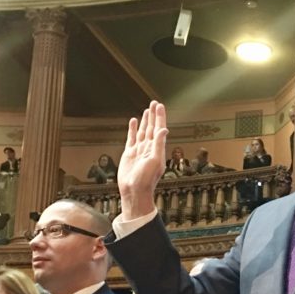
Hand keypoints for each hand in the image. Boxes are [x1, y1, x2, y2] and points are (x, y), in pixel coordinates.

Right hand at [117, 100, 167, 219]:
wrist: (134, 191)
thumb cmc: (146, 179)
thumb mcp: (155, 161)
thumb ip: (159, 145)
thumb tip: (164, 129)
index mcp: (157, 149)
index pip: (159, 129)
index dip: (160, 117)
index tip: (160, 106)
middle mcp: (149, 148)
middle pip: (152, 128)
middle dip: (154, 116)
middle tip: (155, 103)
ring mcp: (139, 150)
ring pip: (143, 132)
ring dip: (145, 121)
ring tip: (147, 110)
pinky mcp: (130, 154)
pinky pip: (132, 138)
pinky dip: (133, 129)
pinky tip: (134, 122)